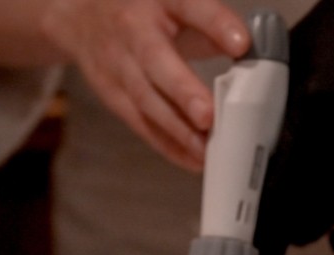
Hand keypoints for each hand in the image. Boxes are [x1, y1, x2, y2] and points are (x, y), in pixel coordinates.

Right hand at [44, 0, 249, 169]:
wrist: (80, 18)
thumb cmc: (142, 11)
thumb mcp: (174, 3)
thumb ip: (211, 25)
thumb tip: (253, 53)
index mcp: (158, 0)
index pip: (190, 7)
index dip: (216, 24)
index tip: (242, 44)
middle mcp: (133, 31)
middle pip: (156, 61)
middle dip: (183, 91)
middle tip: (208, 117)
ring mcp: (118, 65)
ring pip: (146, 100)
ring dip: (178, 129)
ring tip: (207, 150)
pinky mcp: (112, 94)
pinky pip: (141, 123)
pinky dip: (168, 145)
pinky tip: (193, 159)